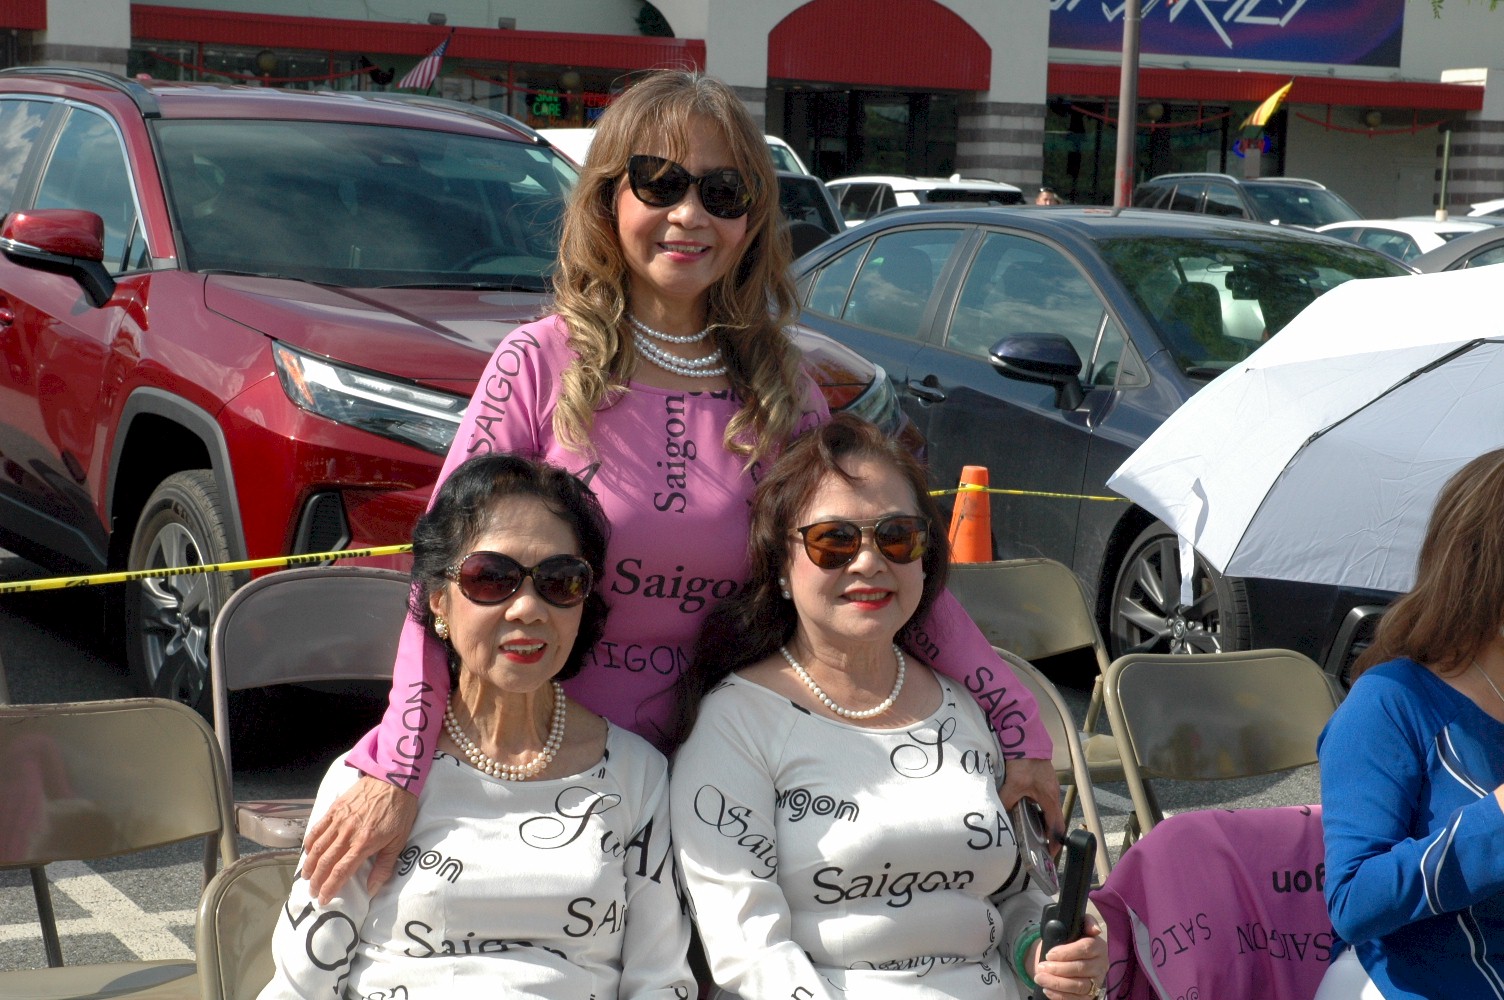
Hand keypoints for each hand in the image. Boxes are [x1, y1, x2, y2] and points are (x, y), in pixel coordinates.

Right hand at [302, 774, 417, 903]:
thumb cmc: (400, 811)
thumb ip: (384, 866)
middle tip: (313, 892)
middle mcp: (347, 833)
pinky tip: (307, 851)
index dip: (330, 888)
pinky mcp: (335, 808)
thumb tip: (372, 889)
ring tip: (306, 877)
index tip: (324, 899)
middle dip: (317, 880)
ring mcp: (339, 820)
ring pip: (317, 847)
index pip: (341, 871)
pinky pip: (317, 827)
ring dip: (310, 864)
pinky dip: (309, 841)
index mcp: (364, 844)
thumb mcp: (399, 840)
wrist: (394, 778)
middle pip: (326, 862)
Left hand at [1000, 756, 1065, 850]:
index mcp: (1050, 798)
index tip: (1049, 855)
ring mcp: (1047, 787)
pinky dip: (1034, 809)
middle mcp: (1052, 794)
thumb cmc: (1025, 761)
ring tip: (1028, 831)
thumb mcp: (1014, 784)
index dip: (1054, 842)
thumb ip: (1007, 801)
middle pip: (1052, 820)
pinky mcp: (1040, 781)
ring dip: (1039, 821)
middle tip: (1036, 846)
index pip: (1057, 826)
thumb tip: (999, 815)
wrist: (1026, 738)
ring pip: (1045, 810)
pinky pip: (1040, 800)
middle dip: (1045, 834)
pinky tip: (1022, 809)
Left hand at [1032, 914, 1107, 998]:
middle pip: (1081, 968)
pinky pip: (1077, 999)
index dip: (1067, 952)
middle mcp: (1101, 965)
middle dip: (1058, 969)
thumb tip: (1095, 929)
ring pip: (1079, 986)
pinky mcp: (1090, 995)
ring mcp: (1096, 982)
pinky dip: (1061, 996)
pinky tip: (1048, 990)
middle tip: (1041, 967)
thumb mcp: (1074, 927)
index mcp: (1098, 947)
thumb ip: (1085, 922)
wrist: (1067, 958)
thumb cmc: (1071, 942)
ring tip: (1040, 978)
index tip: (1049, 954)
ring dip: (1057, 983)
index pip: (1086, 948)